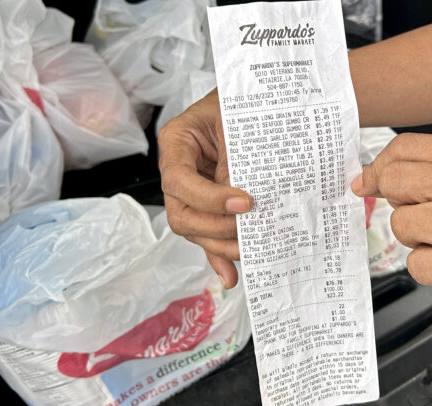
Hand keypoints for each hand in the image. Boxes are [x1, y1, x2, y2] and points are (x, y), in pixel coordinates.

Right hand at [158, 89, 252, 287]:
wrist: (255, 104)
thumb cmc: (242, 104)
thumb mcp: (237, 121)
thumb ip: (236, 158)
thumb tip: (242, 204)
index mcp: (177, 142)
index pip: (179, 180)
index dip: (210, 198)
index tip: (245, 202)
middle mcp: (178, 171)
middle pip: (182, 214)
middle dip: (215, 228)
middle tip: (249, 226)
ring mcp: (192, 192)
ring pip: (194, 231)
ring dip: (221, 246)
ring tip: (250, 249)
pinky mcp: (209, 208)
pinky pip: (209, 237)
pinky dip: (219, 258)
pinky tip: (230, 276)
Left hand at [352, 133, 431, 321]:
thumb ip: (430, 172)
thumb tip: (368, 178)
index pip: (407, 147)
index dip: (378, 167)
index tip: (368, 183)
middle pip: (397, 181)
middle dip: (398, 205)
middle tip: (422, 218)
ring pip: (403, 224)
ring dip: (415, 241)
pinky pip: (417, 264)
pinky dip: (428, 269)